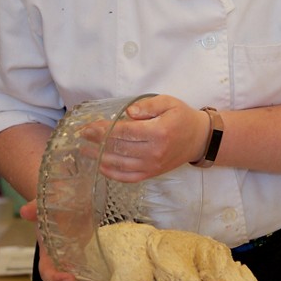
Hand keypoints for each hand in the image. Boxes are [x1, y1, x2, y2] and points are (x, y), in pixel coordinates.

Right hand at [18, 200, 103, 280]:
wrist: (69, 201)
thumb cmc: (54, 206)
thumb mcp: (45, 204)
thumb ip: (35, 208)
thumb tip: (26, 211)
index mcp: (48, 255)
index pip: (48, 273)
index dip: (56, 278)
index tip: (68, 278)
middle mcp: (62, 264)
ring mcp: (77, 265)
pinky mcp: (92, 261)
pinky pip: (95, 277)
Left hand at [80, 94, 211, 181]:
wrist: (198, 139)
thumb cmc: (182, 118)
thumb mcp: (168, 102)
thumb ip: (148, 105)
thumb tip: (129, 112)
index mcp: (158, 132)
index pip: (124, 132)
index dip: (103, 130)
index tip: (88, 127)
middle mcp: (154, 152)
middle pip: (119, 148)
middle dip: (98, 142)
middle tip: (82, 137)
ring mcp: (152, 165)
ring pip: (121, 164)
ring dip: (100, 158)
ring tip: (86, 151)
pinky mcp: (152, 174)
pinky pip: (128, 177)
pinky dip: (112, 174)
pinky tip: (101, 167)